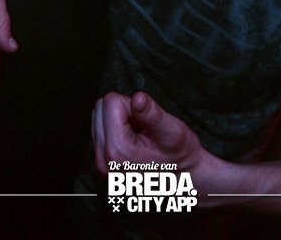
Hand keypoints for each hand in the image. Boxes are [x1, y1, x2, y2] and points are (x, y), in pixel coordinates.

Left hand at [94, 92, 208, 177]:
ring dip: (117, 121)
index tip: (146, 123)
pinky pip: (99, 132)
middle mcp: (103, 161)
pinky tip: (132, 144)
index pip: (110, 101)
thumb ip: (152, 114)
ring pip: (98, 118)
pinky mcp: (100, 166)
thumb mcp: (172, 131)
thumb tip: (137, 98)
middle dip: (122, 111)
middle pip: (100, 109)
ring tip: (139, 137)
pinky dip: (114, 132)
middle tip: (144, 130)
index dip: (132, 105)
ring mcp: (100, 166)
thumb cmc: (179, 155)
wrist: (183, 181)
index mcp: (117, 151)